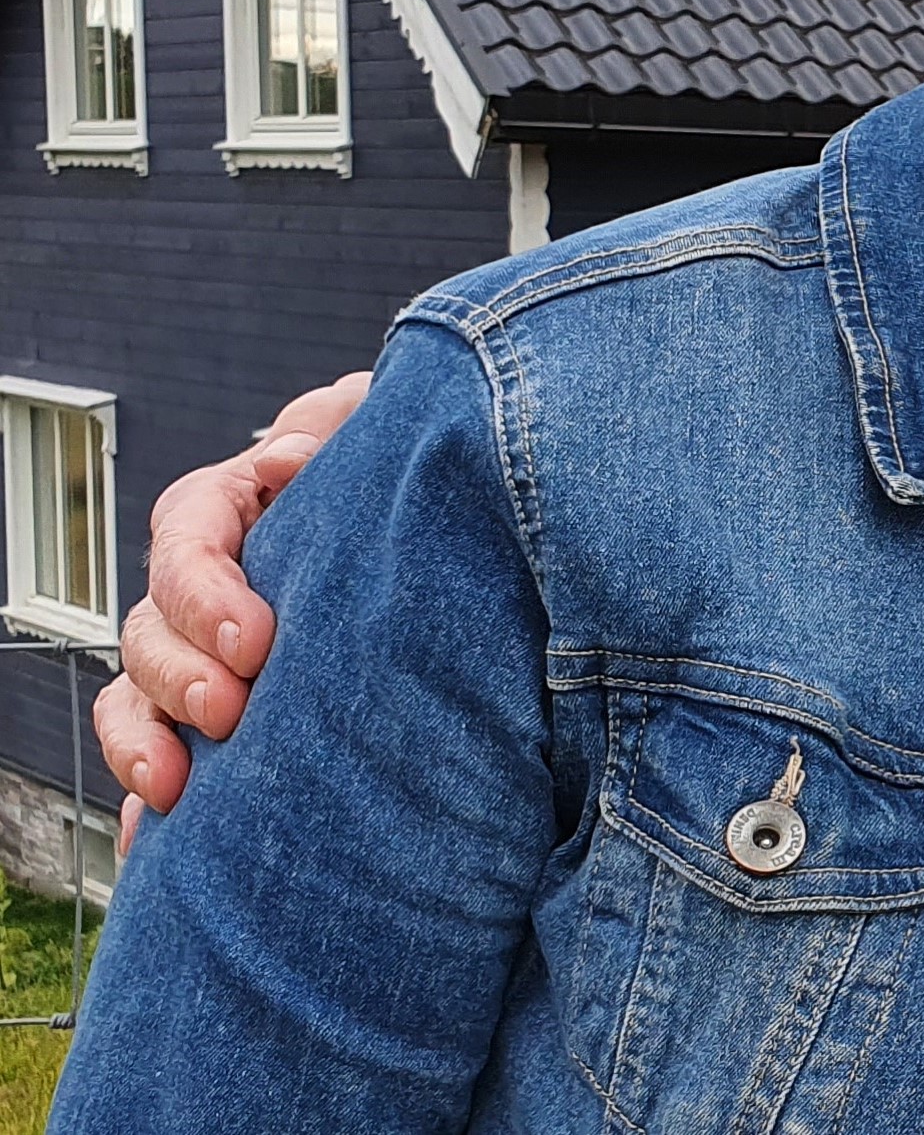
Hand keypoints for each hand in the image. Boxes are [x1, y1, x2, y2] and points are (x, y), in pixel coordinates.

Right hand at [96, 371, 366, 843]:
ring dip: (144, 740)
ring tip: (176, 785)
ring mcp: (201, 648)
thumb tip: (284, 455)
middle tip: (228, 712)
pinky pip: (159, 751)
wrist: (442, 507)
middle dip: (176, 676)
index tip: (254, 642)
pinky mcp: (216, 708)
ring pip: (137, 692)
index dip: (205, 592)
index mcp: (234, 505)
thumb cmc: (404, 458)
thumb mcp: (377, 427)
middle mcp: (205, 582)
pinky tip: (151, 840)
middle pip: (151, 627)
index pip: (187, 538)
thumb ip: (333, 429)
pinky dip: (149, 795)